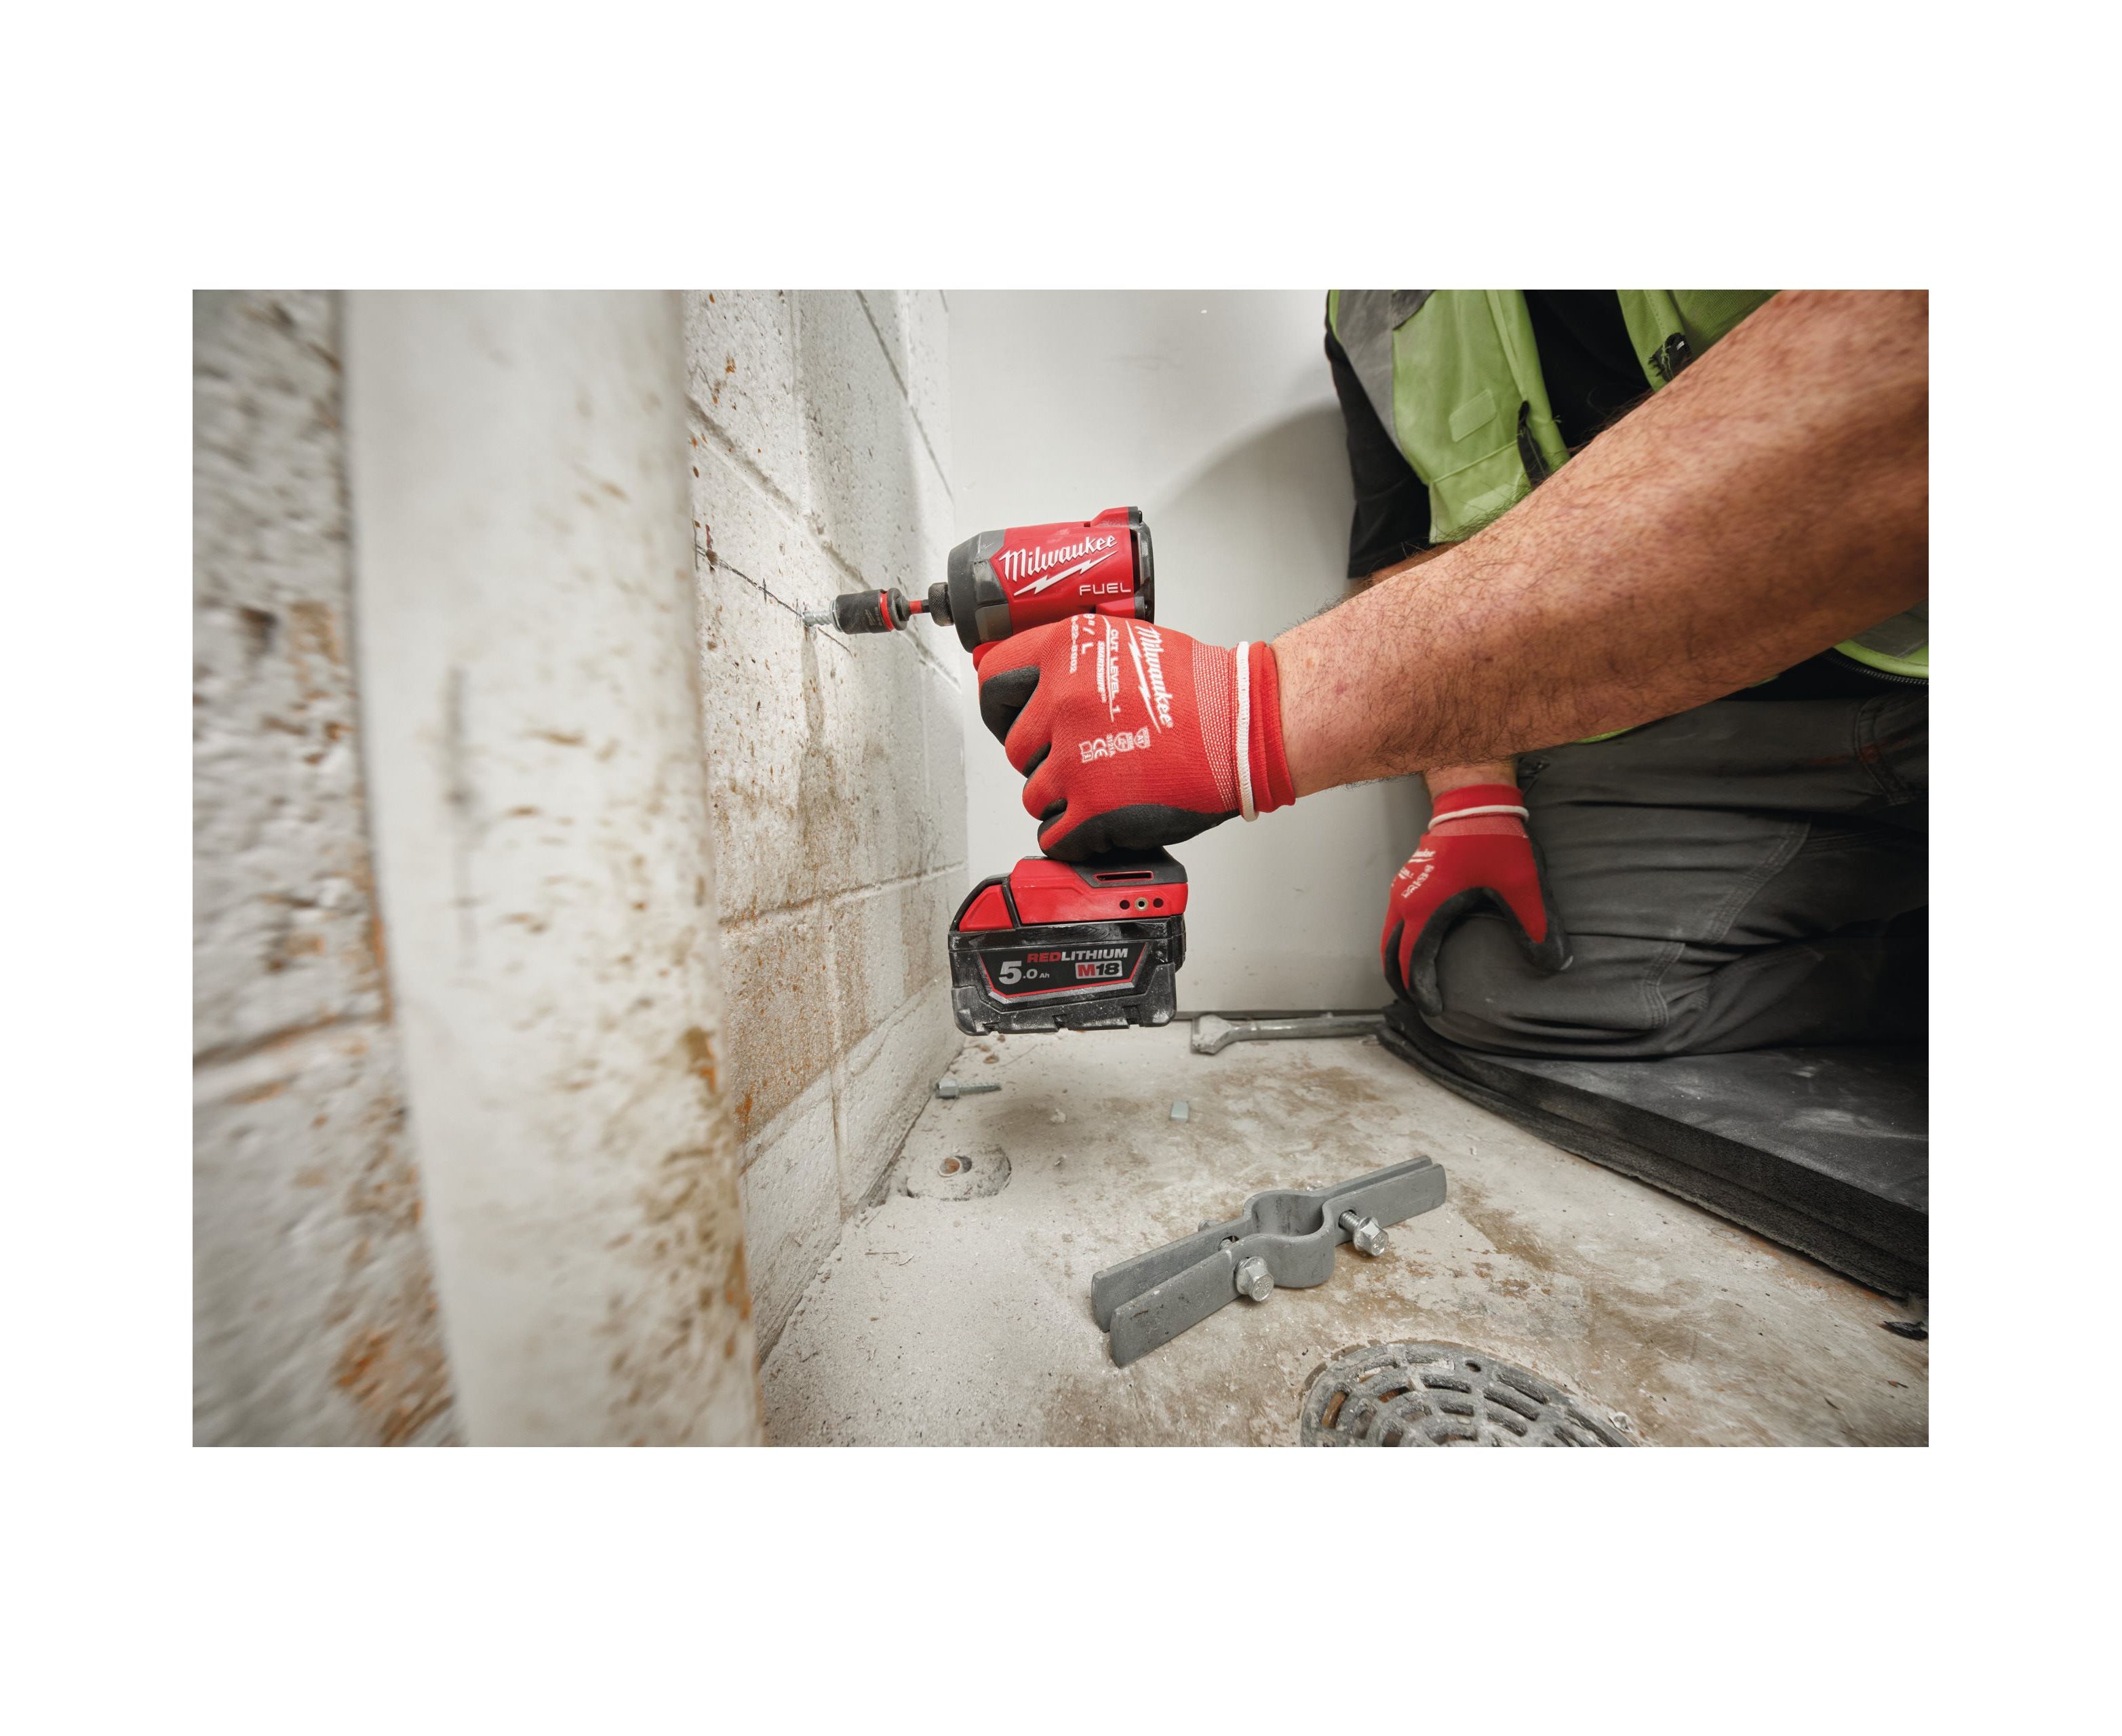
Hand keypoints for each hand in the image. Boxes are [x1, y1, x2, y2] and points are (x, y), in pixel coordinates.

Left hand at [974, 616, 1294, 859]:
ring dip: (1063, 798)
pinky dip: (1075, 836)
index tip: (1014, 718)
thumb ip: (1072, 660)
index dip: (1003, 707)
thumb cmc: (1200, 690)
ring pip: (1034, 795)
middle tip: (1082, 757)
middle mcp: (1061, 702)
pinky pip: (1055, 836)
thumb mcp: (1123, 644)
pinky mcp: (1091, 808)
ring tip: (1108, 785)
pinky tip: (1104, 820)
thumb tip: (1033, 680)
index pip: (993, 680)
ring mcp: (1073, 758)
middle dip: (1043, 759)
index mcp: (1065, 653)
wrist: (1244, 727)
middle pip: (1014, 748)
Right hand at [1381, 783, 1569, 1014]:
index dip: (1420, 990)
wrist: (1473, 801)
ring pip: (1388, 934)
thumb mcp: (1521, 886)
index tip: (1433, 1009)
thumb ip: (1536, 927)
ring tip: (1412, 982)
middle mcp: (1405, 900)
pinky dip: (1398, 940)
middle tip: (1415, 1004)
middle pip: (1388, 952)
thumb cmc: (1493, 840)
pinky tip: (1418, 946)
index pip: (1412, 961)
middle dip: (1399, 981)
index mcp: (1426, 909)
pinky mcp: (1408, 879)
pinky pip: (1394, 918)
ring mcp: (1403, 888)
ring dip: (1396, 960)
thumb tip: (1554, 964)